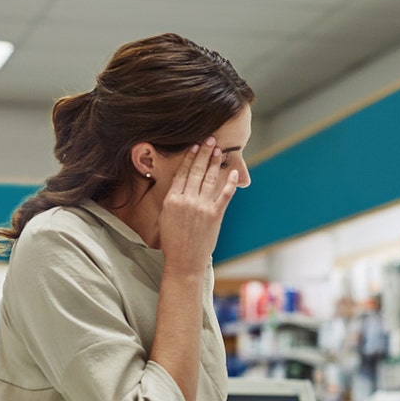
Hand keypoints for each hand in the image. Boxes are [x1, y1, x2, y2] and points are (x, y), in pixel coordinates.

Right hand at [158, 136, 239, 273]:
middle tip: (210, 139)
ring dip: (215, 163)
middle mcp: (187, 200)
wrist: (184, 261)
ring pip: (209, 179)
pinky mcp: (215, 215)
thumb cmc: (173, 241)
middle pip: (196, 171)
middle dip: (203, 153)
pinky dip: (231, 182)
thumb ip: (173, 199)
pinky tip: (234, 172)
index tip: (194, 146)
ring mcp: (202, 207)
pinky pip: (225, 194)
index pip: (182, 173)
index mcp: (172, 199)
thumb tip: (180, 185)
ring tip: (219, 151)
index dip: (189, 158)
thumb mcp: (165, 217)